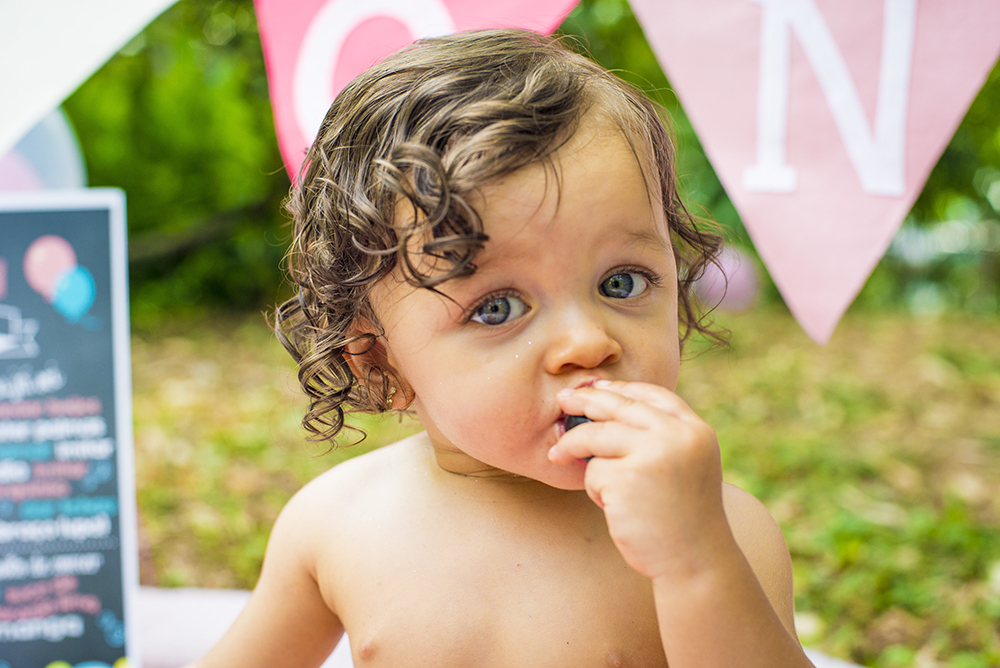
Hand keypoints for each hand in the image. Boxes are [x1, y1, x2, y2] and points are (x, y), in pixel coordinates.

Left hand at [549, 380, 734, 582]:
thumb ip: (660, 435)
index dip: (620, 389)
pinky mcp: (626, 479)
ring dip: (575, 447)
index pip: (652, 394)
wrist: (695, 560)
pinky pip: (592, 471)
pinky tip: (614, 506)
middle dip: (585, 400)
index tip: (595, 387)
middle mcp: (677, 436)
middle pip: (619, 406)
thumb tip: (608, 402)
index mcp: (695, 430)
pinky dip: (594, 488)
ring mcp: (653, 455)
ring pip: (596, 435)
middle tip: (563, 400)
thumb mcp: (685, 463)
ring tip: (561, 458)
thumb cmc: (683, 514)